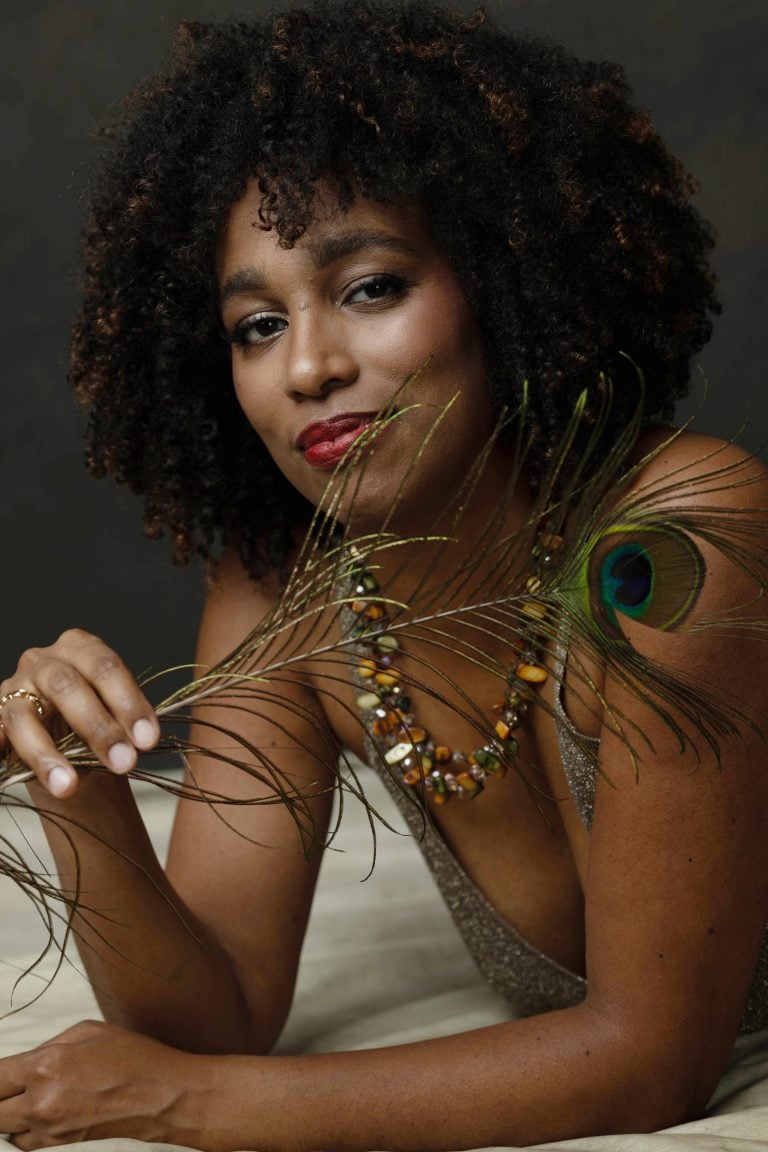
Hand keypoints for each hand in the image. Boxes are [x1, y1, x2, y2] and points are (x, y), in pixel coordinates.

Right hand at [0, 629, 158, 796]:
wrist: (65, 742)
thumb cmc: (95, 722)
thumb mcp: (114, 714)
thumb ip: (123, 721)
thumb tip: (141, 740)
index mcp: (81, 648)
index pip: (106, 667)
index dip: (128, 703)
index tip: (147, 739)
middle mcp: (44, 660)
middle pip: (67, 686)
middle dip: (98, 728)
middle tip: (123, 762)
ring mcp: (14, 687)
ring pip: (24, 715)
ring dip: (48, 754)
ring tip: (69, 786)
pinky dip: (8, 753)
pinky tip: (17, 776)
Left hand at [0, 1020, 204, 1149]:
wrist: (162, 1097)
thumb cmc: (132, 1058)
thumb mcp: (87, 1032)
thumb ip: (47, 1047)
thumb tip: (23, 1063)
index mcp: (46, 1066)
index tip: (1, 1076)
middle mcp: (41, 1103)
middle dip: (0, 1098)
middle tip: (11, 1088)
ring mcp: (49, 1131)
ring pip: (5, 1132)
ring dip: (10, 1118)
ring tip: (30, 1101)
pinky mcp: (59, 1149)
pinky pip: (25, 1145)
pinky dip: (25, 1133)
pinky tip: (42, 1116)